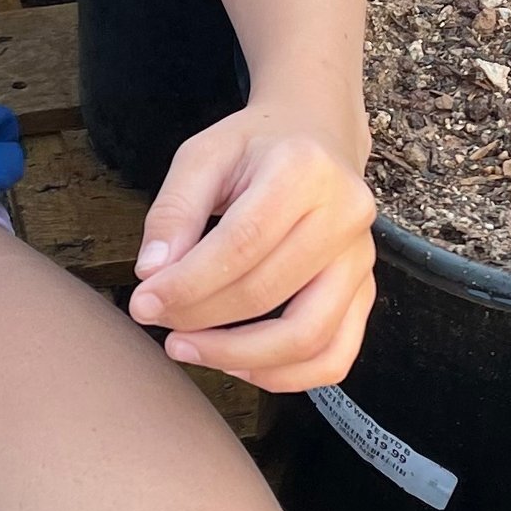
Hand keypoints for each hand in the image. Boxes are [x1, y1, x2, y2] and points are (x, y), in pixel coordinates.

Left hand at [127, 103, 375, 390]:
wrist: (317, 135)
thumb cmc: (253, 147)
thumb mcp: (203, 156)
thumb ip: (174, 211)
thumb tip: (151, 274)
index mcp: (303, 169)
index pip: (242, 242)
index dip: (189, 283)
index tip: (144, 303)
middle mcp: (345, 214)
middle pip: (269, 290)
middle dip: (202, 319)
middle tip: (157, 324)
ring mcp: (362, 258)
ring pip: (309, 335)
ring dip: (240, 357)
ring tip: (189, 349)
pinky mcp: (366, 291)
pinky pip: (336, 354)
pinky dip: (286, 375)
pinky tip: (238, 365)